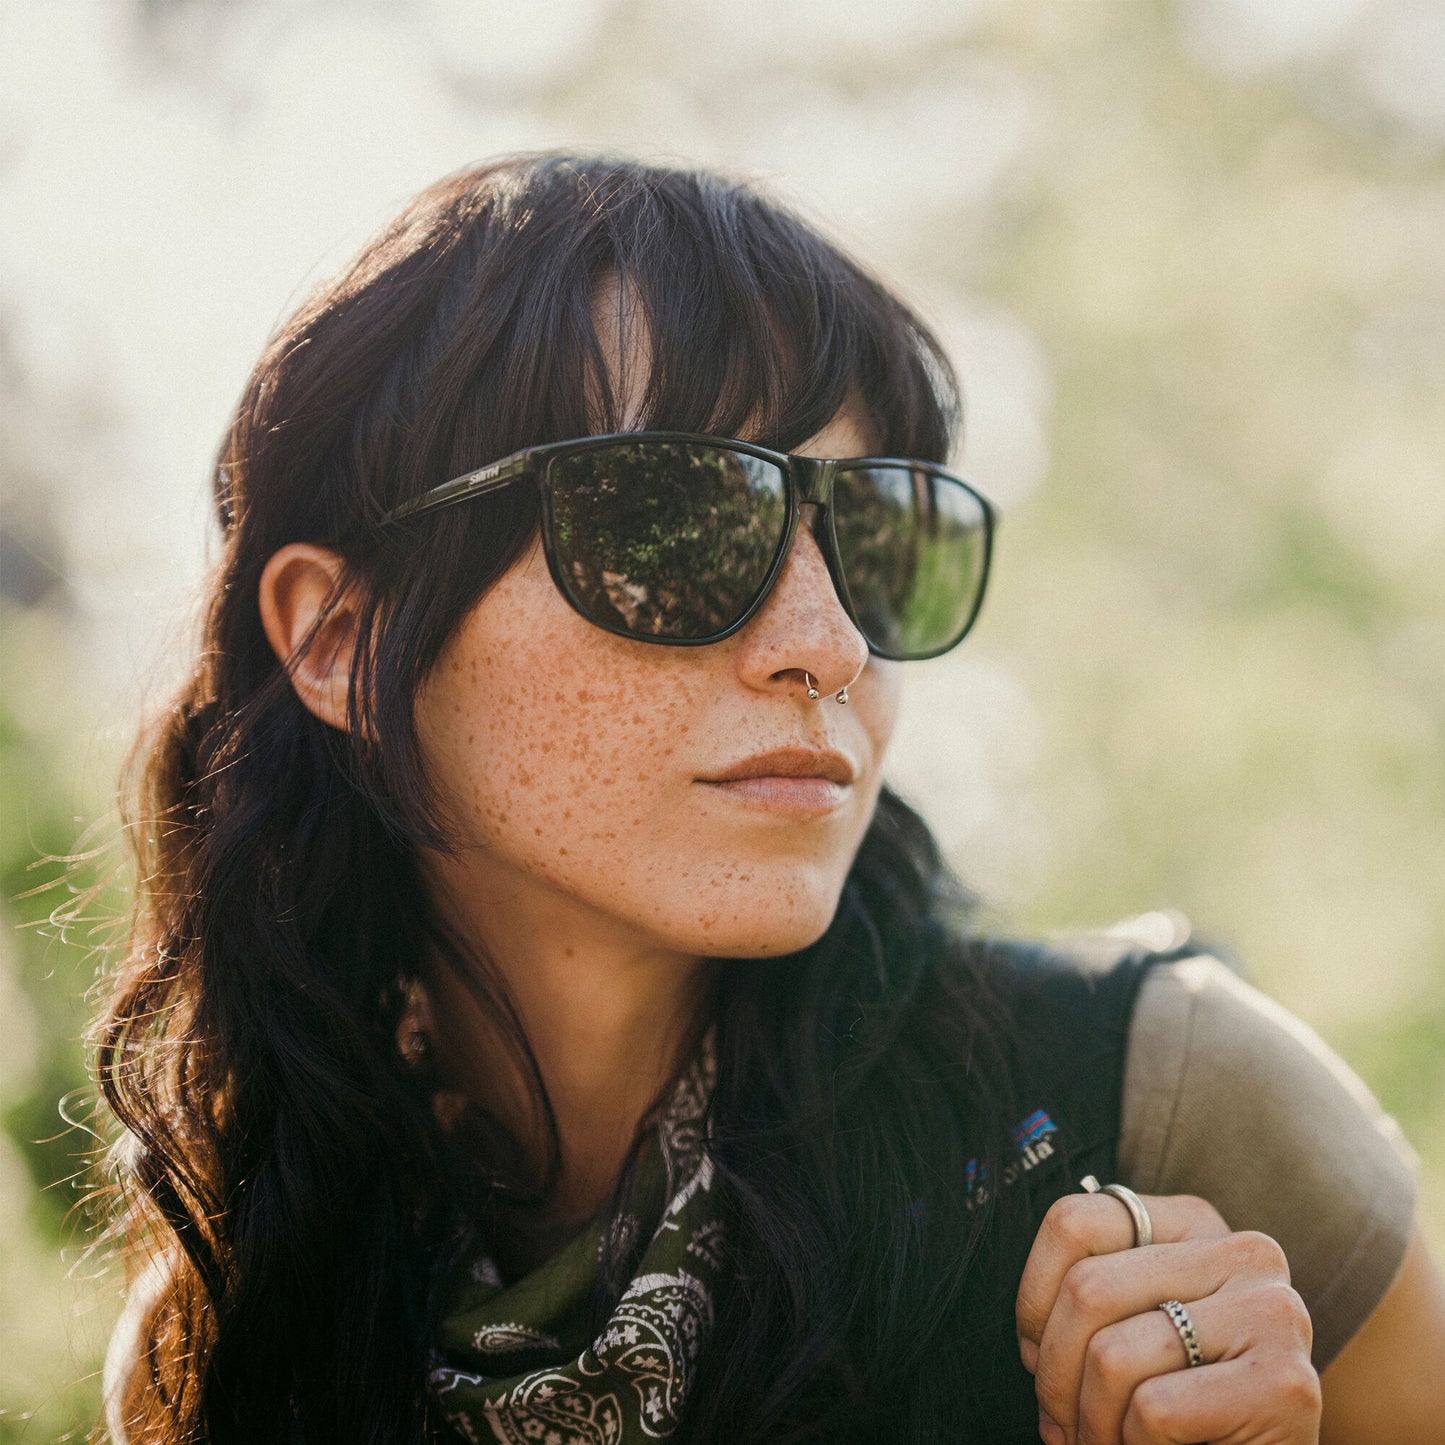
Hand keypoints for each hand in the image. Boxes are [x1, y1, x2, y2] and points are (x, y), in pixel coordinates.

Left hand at [1015, 1191, 1320, 1443]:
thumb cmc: (1190, 1404)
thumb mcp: (1141, 1325)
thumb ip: (1096, 1298)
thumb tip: (1032, 1343)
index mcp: (1195, 1224)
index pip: (1074, 1222)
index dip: (1034, 1297)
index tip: (1034, 1354)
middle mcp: (1243, 1253)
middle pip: (1087, 1289)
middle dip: (1054, 1374)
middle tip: (1060, 1424)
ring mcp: (1271, 1313)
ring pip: (1112, 1355)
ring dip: (1089, 1422)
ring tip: (1100, 1444)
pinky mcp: (1284, 1384)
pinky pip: (1154, 1409)